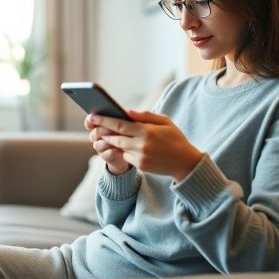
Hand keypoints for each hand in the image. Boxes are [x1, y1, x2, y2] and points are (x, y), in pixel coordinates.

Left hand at [87, 110, 203, 181]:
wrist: (185, 163)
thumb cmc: (175, 138)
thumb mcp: (165, 122)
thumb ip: (146, 116)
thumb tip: (128, 112)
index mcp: (147, 131)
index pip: (120, 124)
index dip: (104, 120)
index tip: (93, 116)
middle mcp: (142, 145)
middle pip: (115, 138)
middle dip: (103, 131)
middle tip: (93, 125)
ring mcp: (140, 157)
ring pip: (119, 148)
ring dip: (112, 141)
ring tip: (105, 134)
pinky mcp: (141, 166)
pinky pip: (126, 157)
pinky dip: (124, 151)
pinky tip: (125, 146)